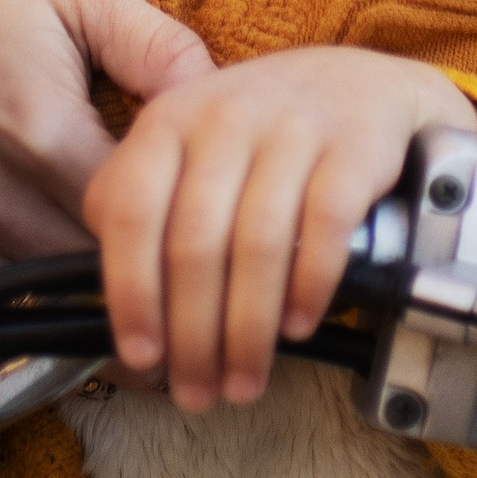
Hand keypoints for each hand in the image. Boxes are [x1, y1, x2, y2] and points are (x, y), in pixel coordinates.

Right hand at [0, 0, 211, 277]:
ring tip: (80, 248)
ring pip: (27, 294)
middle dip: (120, 262)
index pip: (133, 222)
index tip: (182, 219)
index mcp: (45, 134)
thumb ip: (160, 50)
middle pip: (83, 270)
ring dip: (58, 279)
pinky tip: (18, 254)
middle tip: (145, 246)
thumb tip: (222, 105)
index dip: (167, 228)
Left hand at [86, 47, 474, 412]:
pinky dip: (309, 286)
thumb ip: (142, 202)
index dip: (131, 291)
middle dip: (193, 335)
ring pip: (258, 244)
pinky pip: (325, 227)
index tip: (140, 355)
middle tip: (197, 392)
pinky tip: (298, 326)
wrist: (361, 85)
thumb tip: (115, 298)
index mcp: (169, 119)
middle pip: (196, 243)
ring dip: (248, 330)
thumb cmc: (259, 136)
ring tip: (244, 381)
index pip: (131, 211)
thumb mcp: (187, 147)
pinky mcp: (352, 145)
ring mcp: (291, 126)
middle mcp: (225, 115)